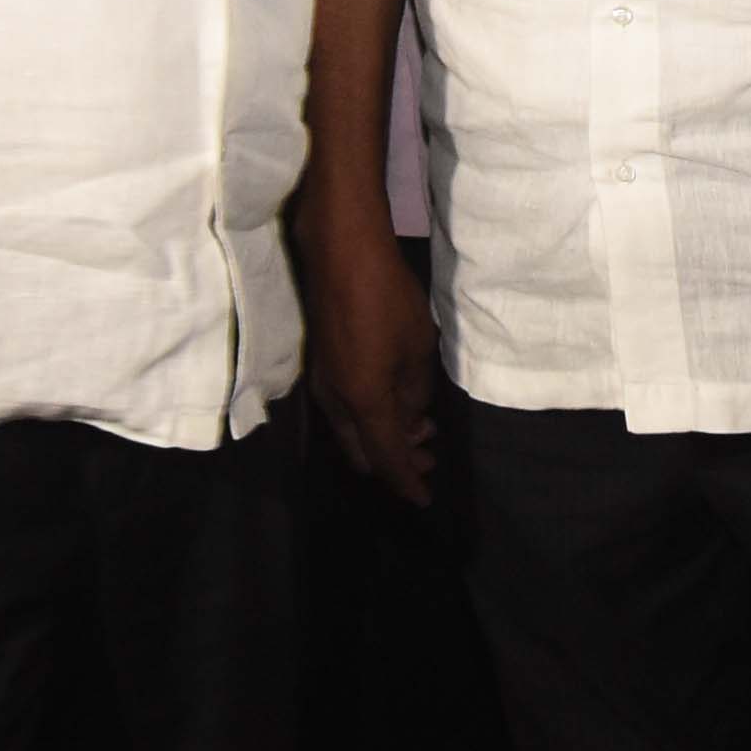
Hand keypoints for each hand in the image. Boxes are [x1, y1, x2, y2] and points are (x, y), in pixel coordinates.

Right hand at [302, 220, 441, 506]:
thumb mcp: (417, 349)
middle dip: (395, 462)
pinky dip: (370, 417)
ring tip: (420, 431)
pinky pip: (346, 410)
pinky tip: (395, 403)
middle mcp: (335, 402)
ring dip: (384, 437)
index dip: (406, 481)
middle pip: (363, 452)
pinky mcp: (322, 365)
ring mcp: (323, 383)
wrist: (340, 252)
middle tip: (428, 459)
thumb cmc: (386, 299)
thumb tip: (410, 416)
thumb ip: (414, 392)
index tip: (424, 498)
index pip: (386, 458)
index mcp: (362, 402)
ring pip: (352, 431)